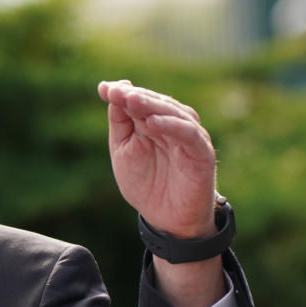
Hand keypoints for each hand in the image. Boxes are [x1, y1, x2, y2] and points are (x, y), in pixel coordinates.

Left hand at [97, 80, 216, 238]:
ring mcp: (189, 137)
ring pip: (174, 113)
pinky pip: (189, 134)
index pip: (139, 100)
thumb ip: (120, 122)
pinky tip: (153, 123)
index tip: (103, 88)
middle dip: (135, 96)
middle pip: (156, 103)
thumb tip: (112, 88)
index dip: (122, 92)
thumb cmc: (145, 183)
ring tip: (132, 100)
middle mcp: (173, 125)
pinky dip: (172, 126)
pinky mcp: (202, 152)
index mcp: (153, 122)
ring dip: (152, 105)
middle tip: (117, 91)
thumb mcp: (123, 149)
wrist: (164, 218)